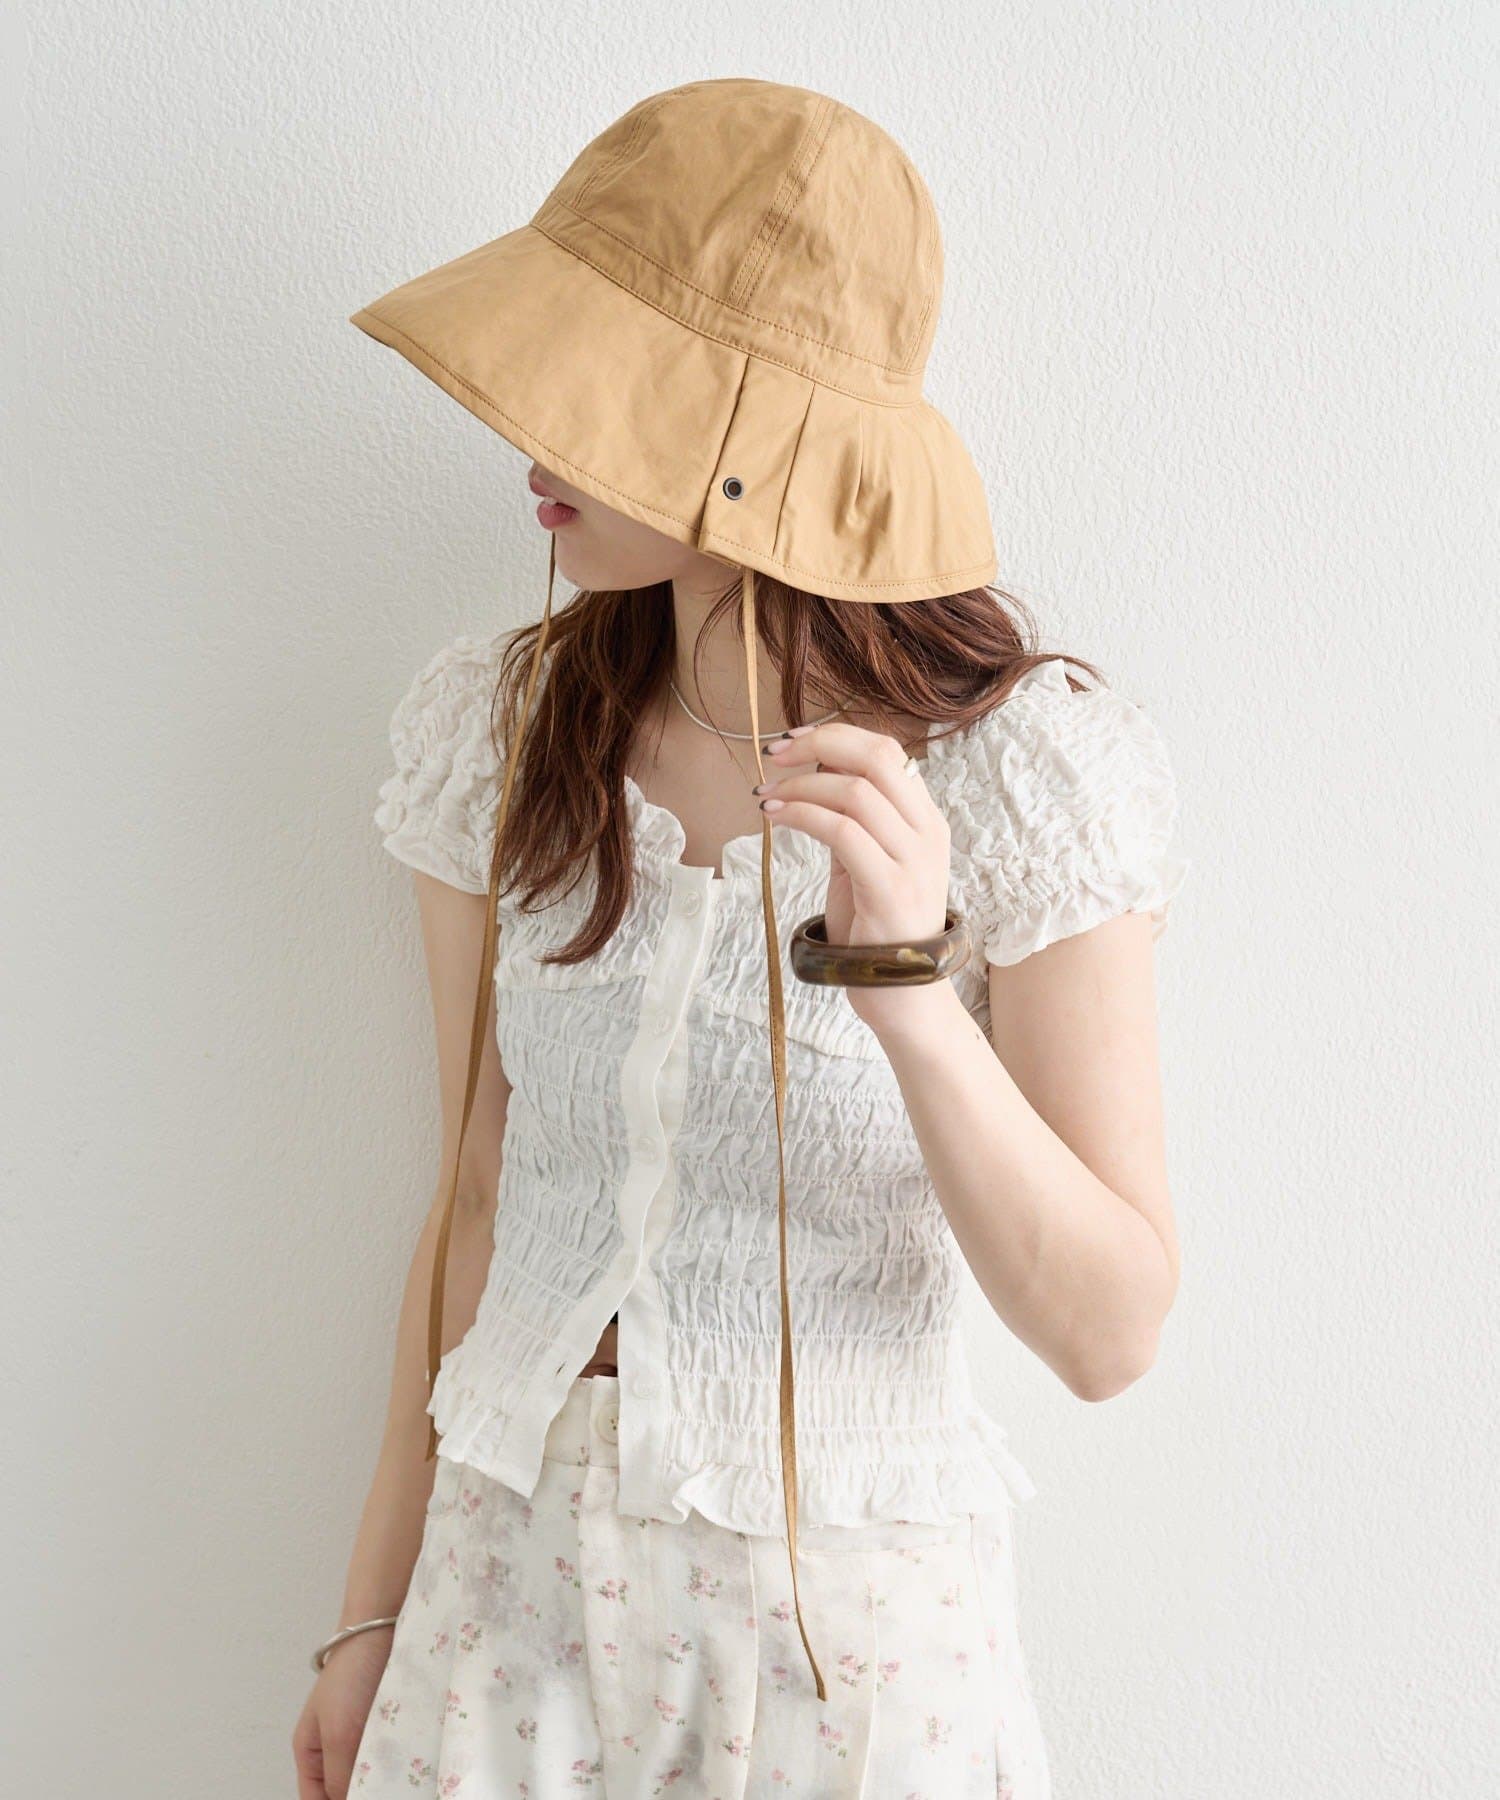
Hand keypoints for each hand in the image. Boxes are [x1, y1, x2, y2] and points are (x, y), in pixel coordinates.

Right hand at [291, 1623, 395, 1798]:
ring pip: (371, 1775)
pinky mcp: (388, 1724)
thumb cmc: (351, 1678)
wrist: (382, 1626)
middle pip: (344, 1790)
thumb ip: (339, 1779)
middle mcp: (335, 1749)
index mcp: (311, 1753)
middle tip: (390, 1791)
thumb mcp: (338, 1735)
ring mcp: (363, 1735)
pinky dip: (400, 1766)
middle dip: (365, 1793)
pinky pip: (391, 1756)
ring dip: (385, 1782)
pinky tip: (415, 1772)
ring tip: (404, 1784)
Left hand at [755, 721, 953, 1032]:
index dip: (836, 735)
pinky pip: (842, 832)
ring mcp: (914, 861)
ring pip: (856, 792)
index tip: (792, 741)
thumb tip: (816, 769)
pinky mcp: (890, 889)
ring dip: (801, 785)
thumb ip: (851, 819)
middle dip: (818, 744)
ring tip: (766, 796)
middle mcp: (928, 833)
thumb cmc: (878, 928)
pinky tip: (775, 817)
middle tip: (774, 754)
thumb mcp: (865, 861)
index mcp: (926, 820)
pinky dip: (802, 815)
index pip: (887, 751)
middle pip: (877, 758)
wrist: (904, 997)